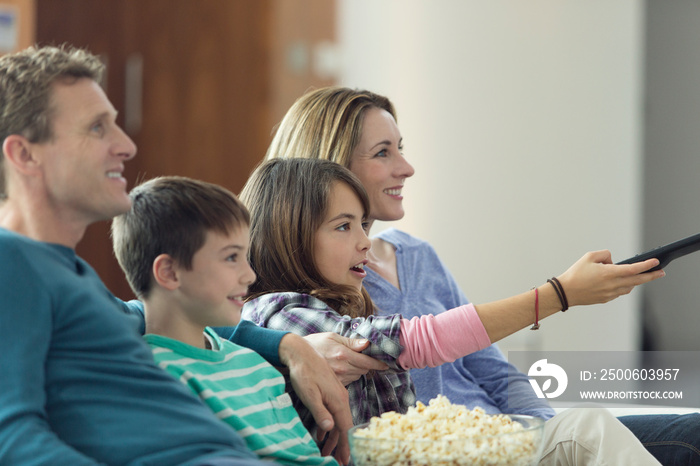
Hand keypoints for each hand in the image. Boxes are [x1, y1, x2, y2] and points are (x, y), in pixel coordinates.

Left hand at [278, 333, 351, 464]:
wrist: (301, 353)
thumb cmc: (304, 373)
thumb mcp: (310, 394)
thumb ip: (320, 412)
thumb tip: (330, 428)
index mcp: (338, 400)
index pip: (346, 428)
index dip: (346, 445)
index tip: (346, 460)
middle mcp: (341, 398)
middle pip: (344, 426)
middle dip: (341, 445)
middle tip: (338, 461)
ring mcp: (336, 395)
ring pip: (338, 420)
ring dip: (333, 437)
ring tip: (327, 452)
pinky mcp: (330, 392)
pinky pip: (332, 413)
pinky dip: (328, 426)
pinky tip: (321, 434)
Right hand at [304, 332, 388, 385]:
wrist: (296, 354)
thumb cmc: (315, 343)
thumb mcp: (333, 337)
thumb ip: (351, 342)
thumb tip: (367, 343)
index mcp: (344, 354)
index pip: (368, 362)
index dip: (378, 364)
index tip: (385, 364)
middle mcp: (342, 368)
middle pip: (364, 370)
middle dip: (367, 365)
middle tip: (364, 358)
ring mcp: (337, 378)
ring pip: (357, 376)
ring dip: (358, 370)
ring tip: (349, 362)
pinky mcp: (333, 384)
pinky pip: (348, 381)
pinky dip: (350, 376)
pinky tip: (342, 368)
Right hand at [557, 250, 664, 305]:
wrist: (565, 292)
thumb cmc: (575, 273)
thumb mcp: (589, 256)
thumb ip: (605, 254)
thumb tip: (613, 261)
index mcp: (609, 273)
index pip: (633, 269)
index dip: (646, 265)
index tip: (656, 262)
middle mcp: (612, 285)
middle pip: (637, 281)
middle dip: (651, 276)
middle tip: (661, 272)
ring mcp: (610, 294)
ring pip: (630, 287)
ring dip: (637, 282)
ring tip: (641, 276)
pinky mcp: (606, 299)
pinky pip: (620, 292)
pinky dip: (625, 286)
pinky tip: (624, 283)